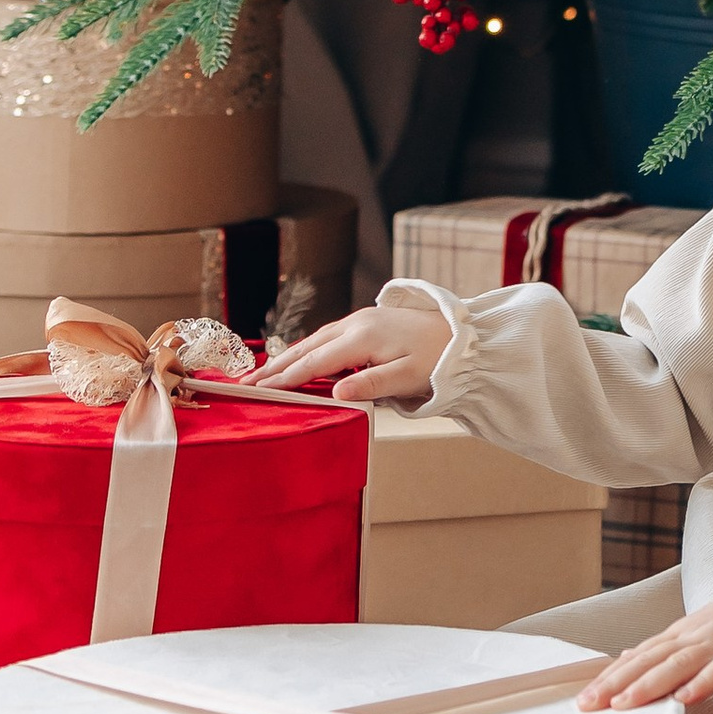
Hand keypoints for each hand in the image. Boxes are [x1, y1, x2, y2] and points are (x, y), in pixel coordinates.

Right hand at [265, 298, 454, 405]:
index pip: (315, 361)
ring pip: (316, 339)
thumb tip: (338, 393)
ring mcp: (362, 320)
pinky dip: (308, 349)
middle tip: (246, 382)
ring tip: (264, 373)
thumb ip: (373, 385)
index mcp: (363, 338)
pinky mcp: (369, 322)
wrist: (465, 335)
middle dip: (277, 365)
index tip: (258, 389)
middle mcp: (357, 324)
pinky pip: (329, 336)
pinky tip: (300, 359)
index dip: (286, 377)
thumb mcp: (408, 377)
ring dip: (290, 356)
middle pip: (308, 347)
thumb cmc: (439, 359)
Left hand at [579, 571, 712, 711]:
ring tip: (624, 704)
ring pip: (680, 663)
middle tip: (589, 704)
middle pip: (652, 659)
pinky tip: (686, 699)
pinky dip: (703, 683)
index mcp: (685, 632)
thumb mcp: (702, 630)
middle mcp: (697, 635)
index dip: (612, 675)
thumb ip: (667, 647)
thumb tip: (627, 657)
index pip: (641, 654)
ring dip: (650, 683)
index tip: (584, 697)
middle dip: (618, 682)